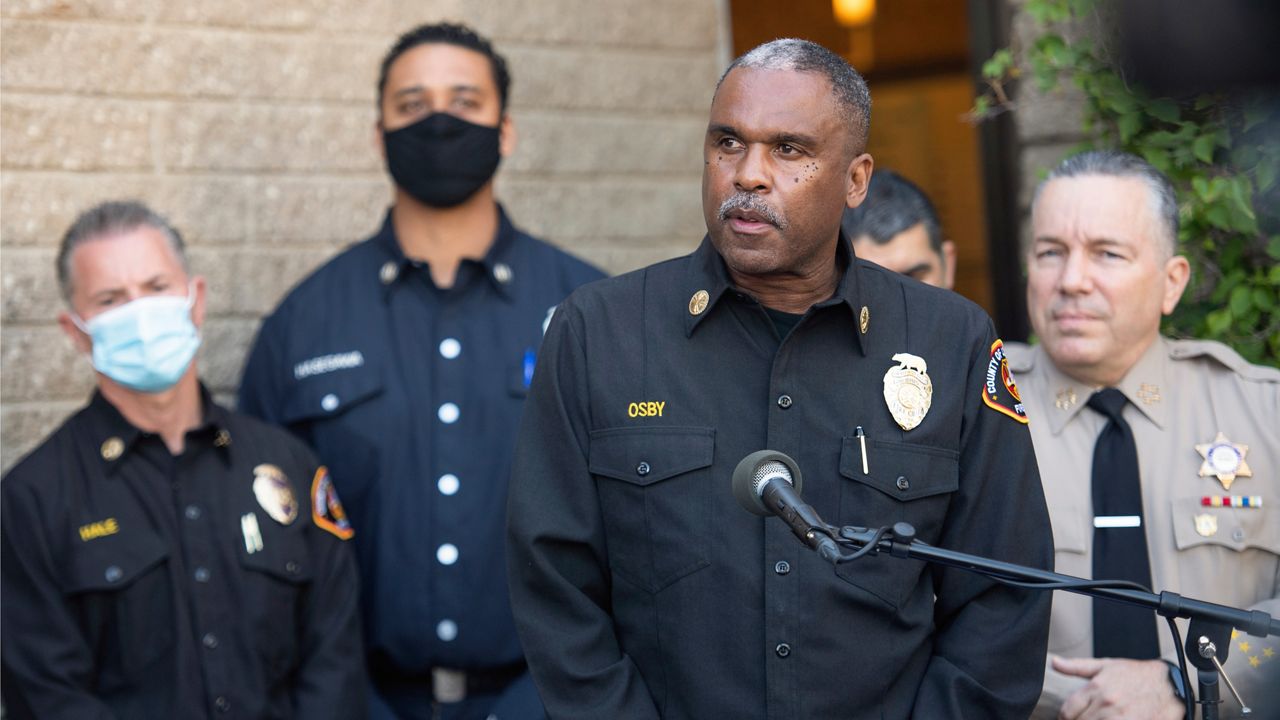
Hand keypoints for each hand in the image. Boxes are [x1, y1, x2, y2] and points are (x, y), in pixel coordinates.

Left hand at [1053, 656, 1182, 719]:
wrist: (1171, 685)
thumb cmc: (1137, 674)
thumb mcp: (1107, 665)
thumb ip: (1077, 666)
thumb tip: (1054, 662)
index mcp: (1096, 687)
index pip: (1068, 711)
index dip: (1065, 718)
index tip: (1068, 719)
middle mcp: (1106, 704)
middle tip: (1082, 719)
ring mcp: (1121, 718)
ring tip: (1097, 719)